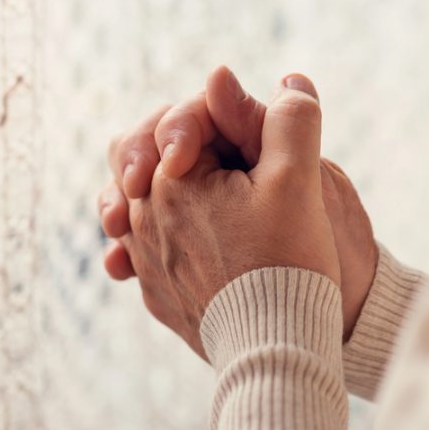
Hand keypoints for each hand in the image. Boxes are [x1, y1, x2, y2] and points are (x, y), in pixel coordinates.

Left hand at [99, 67, 377, 340]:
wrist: (278, 350)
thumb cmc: (287, 259)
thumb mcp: (299, 179)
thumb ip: (290, 121)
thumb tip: (288, 79)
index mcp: (169, 182)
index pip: (174, 122)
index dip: (213, 118)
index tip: (245, 144)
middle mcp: (142, 219)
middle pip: (131, 155)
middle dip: (166, 145)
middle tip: (196, 154)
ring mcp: (145, 259)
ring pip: (128, 203)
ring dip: (152, 190)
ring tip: (182, 193)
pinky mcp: (156, 293)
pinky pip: (137, 252)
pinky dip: (152, 237)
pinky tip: (173, 244)